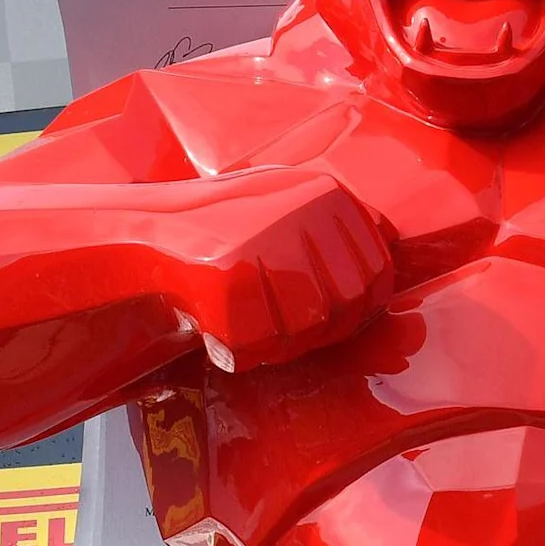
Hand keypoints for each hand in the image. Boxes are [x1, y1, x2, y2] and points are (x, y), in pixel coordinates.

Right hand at [165, 168, 393, 373]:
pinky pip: (258, 342)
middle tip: (278, 330)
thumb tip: (393, 247)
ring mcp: (267, 242)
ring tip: (248, 331)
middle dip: (316, 333)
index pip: (378, 276)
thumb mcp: (291, 204)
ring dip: (276, 345)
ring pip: (306, 330)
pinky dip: (240, 352)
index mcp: (328, 194)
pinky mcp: (229, 275)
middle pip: (344, 308)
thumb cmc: (230, 231)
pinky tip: (219, 335)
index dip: (357, 313)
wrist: (151, 235)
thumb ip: (340, 225)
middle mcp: (304, 212)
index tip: (322, 322)